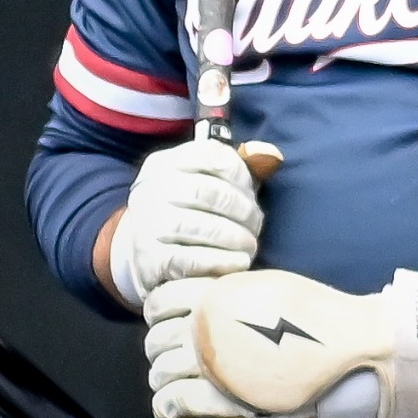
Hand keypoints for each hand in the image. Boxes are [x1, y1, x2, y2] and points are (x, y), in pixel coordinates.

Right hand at [109, 137, 271, 307]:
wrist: (147, 255)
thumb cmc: (191, 211)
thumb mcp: (209, 182)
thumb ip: (242, 166)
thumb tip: (273, 155)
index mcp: (167, 162)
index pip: (210, 155)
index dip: (240, 174)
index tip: (253, 193)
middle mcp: (151, 188)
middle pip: (207, 191)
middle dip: (242, 209)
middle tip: (256, 226)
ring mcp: (145, 223)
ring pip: (198, 225)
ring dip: (234, 237)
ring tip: (250, 246)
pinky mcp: (148, 259)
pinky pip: (188, 258)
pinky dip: (219, 260)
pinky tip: (238, 263)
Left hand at [147, 268, 417, 417]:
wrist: (358, 348)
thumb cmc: (322, 320)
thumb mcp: (275, 292)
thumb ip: (238, 298)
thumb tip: (202, 305)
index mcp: (227, 297)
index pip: (164, 299)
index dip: (163, 310)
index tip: (178, 320)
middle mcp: (217, 328)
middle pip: (158, 338)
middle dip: (162, 348)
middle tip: (181, 356)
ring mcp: (221, 365)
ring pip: (162, 373)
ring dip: (167, 380)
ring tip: (184, 384)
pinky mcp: (226, 398)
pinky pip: (176, 404)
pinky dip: (171, 410)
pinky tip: (182, 411)